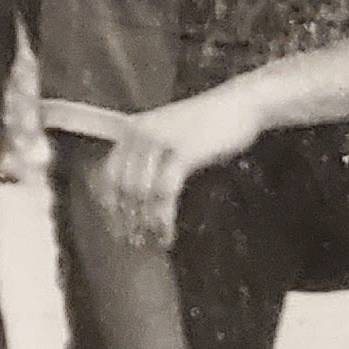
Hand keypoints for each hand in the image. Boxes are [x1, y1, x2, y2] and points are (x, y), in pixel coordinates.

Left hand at [92, 82, 267, 248]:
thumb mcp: (169, 136)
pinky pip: (164, 193)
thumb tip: (134, 199)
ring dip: (144, 223)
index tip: (115, 229)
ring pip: (141, 192)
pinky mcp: (182, 152)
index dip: (109, 205)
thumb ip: (148, 158)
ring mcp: (159, 142)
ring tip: (151, 242)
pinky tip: (166, 233)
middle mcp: (138, 134)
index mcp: (131, 131)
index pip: (108, 175)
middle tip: (134, 243)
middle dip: (125, 219)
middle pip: (122, 187)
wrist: (241, 105)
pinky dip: (163, 217)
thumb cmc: (208, 124)